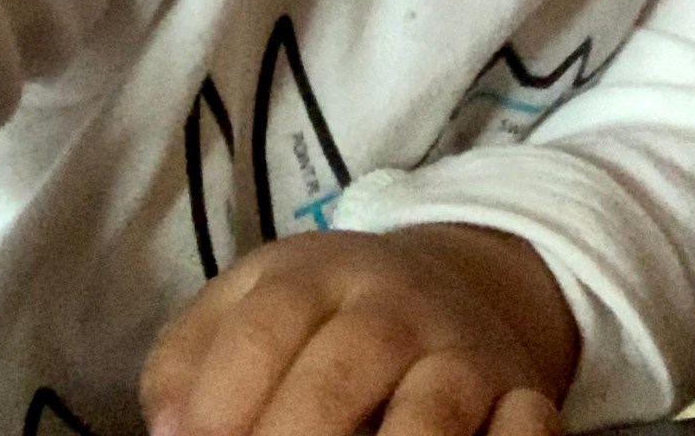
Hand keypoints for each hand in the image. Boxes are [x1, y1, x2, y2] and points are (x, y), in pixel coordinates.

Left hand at [139, 223, 579, 435]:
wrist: (447, 283)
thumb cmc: (320, 320)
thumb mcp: (247, 306)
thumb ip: (191, 358)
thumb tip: (167, 427)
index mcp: (316, 274)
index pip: (267, 325)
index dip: (225, 398)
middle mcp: (395, 305)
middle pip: (346, 366)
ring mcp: (461, 350)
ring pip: (437, 403)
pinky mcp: (519, 392)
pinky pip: (527, 424)